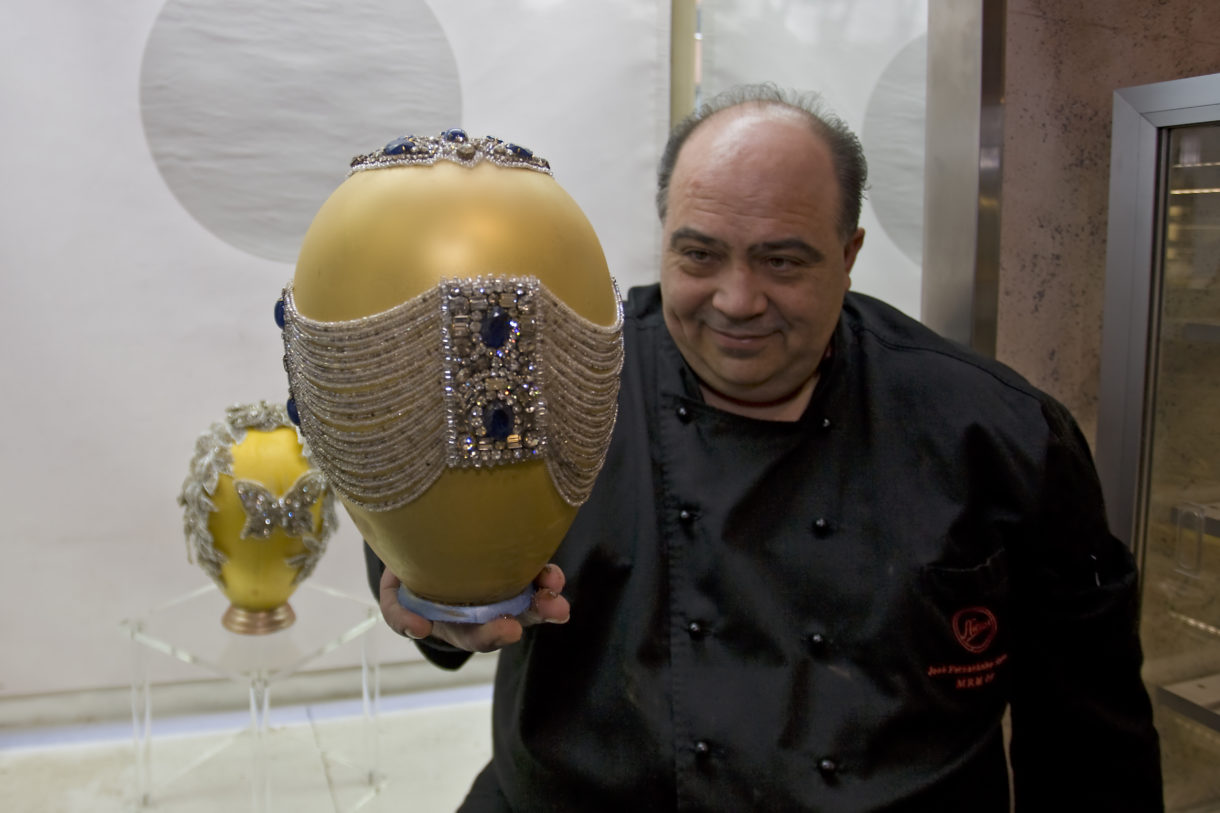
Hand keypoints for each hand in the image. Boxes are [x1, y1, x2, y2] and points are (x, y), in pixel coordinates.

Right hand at [379, 564, 569, 652]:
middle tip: (555, 608)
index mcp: (461, 624)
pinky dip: (542, 574)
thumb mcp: (399, 602)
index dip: (494, 635)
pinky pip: (531, 567)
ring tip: (556, 581)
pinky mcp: (510, 559)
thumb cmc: (410, 584)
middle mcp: (487, 607)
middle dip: (537, 612)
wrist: (415, 550)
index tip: (510, 630)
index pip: (480, 635)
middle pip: (516, 614)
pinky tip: (552, 577)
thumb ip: (401, 616)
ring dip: (547, 588)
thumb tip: (419, 628)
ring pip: (530, 590)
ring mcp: (501, 583)